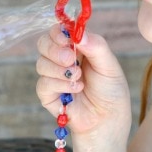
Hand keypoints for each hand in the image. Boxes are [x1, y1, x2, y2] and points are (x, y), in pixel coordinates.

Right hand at [36, 25, 131, 139]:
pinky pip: (43, 84)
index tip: (67, 39)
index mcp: (77, 47)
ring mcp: (53, 76)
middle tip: (70, 59)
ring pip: (41, 64)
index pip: (59, 31)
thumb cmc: (110, 91)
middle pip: (43, 43)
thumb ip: (96, 46)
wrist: (107, 120)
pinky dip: (59, 85)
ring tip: (79, 79)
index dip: (59, 32)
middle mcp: (62, 59)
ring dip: (60, 71)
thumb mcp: (109, 66)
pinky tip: (75, 90)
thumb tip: (79, 33)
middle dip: (55, 50)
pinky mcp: (48, 94)